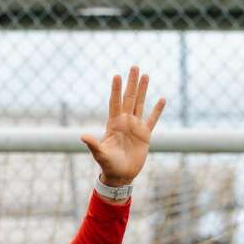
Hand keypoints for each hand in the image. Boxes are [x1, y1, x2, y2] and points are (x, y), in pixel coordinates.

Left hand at [81, 67, 164, 186]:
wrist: (120, 176)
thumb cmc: (108, 166)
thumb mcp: (100, 155)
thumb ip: (93, 145)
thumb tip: (82, 136)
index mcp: (114, 124)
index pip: (115, 102)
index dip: (116, 90)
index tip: (117, 75)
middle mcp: (125, 122)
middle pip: (129, 98)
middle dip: (131, 83)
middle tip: (134, 67)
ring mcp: (135, 127)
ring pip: (140, 104)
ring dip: (143, 90)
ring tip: (146, 76)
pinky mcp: (145, 135)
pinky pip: (152, 119)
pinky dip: (157, 110)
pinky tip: (162, 99)